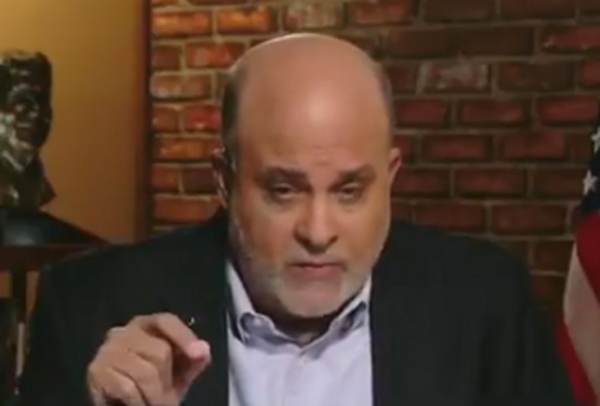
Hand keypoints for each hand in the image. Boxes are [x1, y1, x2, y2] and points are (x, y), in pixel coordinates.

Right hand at [87, 313, 210, 405]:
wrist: (122, 405)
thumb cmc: (153, 384)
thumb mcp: (178, 372)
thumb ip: (193, 360)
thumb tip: (203, 350)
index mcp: (147, 325)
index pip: (166, 321)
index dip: (183, 336)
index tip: (198, 355)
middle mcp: (124, 331)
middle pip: (159, 351)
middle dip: (167, 381)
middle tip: (169, 401)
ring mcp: (108, 350)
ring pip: (144, 372)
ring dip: (154, 396)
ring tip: (156, 405)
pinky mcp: (96, 371)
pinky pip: (127, 388)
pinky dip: (138, 402)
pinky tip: (139, 405)